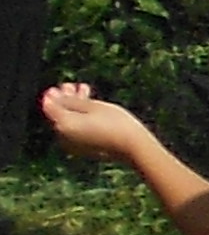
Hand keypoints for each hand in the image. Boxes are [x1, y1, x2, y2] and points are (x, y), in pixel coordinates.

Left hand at [38, 85, 153, 164]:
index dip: (55, 94)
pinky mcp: (83, 149)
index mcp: (62, 124)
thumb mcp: (93, 106)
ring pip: (68, 122)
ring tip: (88, 96)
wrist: (134, 147)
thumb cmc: (115, 123)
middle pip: (59, 114)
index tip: (64, 85)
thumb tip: (53, 97)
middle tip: (75, 88)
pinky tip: (92, 112)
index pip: (49, 105)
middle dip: (66, 100)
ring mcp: (73, 145)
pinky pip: (75, 131)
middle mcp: (63, 137)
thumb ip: (70, 101)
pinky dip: (80, 120)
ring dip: (75, 109)